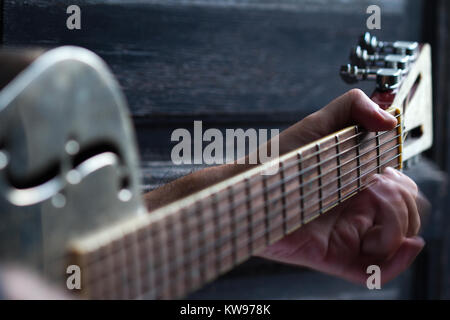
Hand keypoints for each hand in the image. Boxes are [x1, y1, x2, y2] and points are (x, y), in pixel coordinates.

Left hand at [257, 89, 425, 284]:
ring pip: (398, 242)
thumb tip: (388, 119)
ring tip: (370, 203)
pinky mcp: (334, 257)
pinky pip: (376, 272)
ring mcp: (347, 236)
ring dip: (399, 224)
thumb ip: (352, 107)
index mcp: (358, 185)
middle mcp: (356, 212)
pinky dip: (399, 262)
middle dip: (403, 203)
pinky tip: (404, 246)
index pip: (403, 193)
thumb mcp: (316, 126)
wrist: (247, 187)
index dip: (405, 187)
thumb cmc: (277, 158)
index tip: (386, 174)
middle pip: (407, 217)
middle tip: (374, 187)